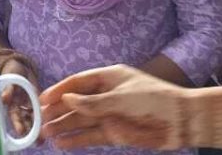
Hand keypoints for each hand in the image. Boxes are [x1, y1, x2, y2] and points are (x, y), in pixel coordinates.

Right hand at [0, 58, 39, 138]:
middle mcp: (19, 107)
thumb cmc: (11, 71)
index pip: (14, 115)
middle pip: (25, 121)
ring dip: (37, 128)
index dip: (17, 124)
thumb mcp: (9, 78)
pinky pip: (41, 111)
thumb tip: (3, 99)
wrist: (20, 66)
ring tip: (42, 140)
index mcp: (11, 103)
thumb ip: (8, 89)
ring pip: (33, 119)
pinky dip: (44, 118)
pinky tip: (51, 126)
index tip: (21, 132)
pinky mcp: (38, 101)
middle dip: (29, 130)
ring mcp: (29, 105)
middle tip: (35, 140)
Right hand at [39, 64, 195, 150]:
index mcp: (109, 78)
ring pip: (81, 121)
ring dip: (64, 127)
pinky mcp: (116, 133)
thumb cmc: (156, 100)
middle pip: (76, 103)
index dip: (59, 90)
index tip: (42, 99)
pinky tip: (63, 144)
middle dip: (57, 112)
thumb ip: (93, 102)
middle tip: (39, 120)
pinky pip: (92, 136)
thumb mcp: (122, 97)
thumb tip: (67, 100)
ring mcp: (111, 115)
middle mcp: (107, 95)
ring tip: (46, 134)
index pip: (78, 83)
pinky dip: (77, 140)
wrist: (182, 121)